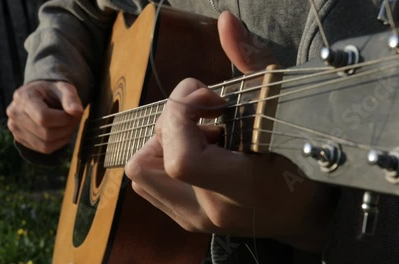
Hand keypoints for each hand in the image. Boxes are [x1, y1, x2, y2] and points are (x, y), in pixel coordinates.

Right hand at [6, 80, 83, 153]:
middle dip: (66, 129)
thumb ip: (71, 99)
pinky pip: (43, 149)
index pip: (43, 117)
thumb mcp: (64, 88)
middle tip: (75, 120)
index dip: (63, 119)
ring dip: (63, 138)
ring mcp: (15, 128)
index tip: (74, 114)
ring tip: (69, 126)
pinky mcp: (19, 139)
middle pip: (45, 133)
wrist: (40, 95)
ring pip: (45, 144)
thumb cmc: (53, 91)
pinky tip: (61, 132)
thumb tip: (78, 112)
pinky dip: (57, 143)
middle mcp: (14, 113)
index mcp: (23, 97)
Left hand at [124, 12, 333, 251]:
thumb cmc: (303, 157)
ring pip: (140, 171)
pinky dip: (165, 155)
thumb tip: (226, 21)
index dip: (181, 116)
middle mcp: (207, 211)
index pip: (180, 160)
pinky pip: (149, 180)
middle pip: (144, 162)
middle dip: (170, 124)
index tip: (211, 99)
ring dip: (165, 140)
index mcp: (239, 189)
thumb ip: (252, 62)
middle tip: (208, 118)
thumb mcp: (283, 105)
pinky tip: (199, 150)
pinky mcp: (184, 217)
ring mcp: (192, 218)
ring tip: (203, 136)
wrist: (303, 212)